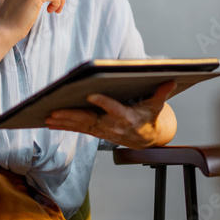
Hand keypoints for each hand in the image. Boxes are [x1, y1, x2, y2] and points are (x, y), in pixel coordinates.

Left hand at [45, 81, 176, 148]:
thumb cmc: (149, 118)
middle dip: (72, 115)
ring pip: (81, 126)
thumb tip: (171, 79)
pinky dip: (64, 125)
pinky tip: (50, 121)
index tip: (91, 95)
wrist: (146, 140)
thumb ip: (161, 93)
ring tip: (48, 116)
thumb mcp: (157, 107)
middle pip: (90, 120)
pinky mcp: (97, 132)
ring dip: (63, 122)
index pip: (114, 109)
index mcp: (127, 117)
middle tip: (55, 110)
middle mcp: (113, 126)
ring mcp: (103, 130)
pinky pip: (79, 129)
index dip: (103, 103)